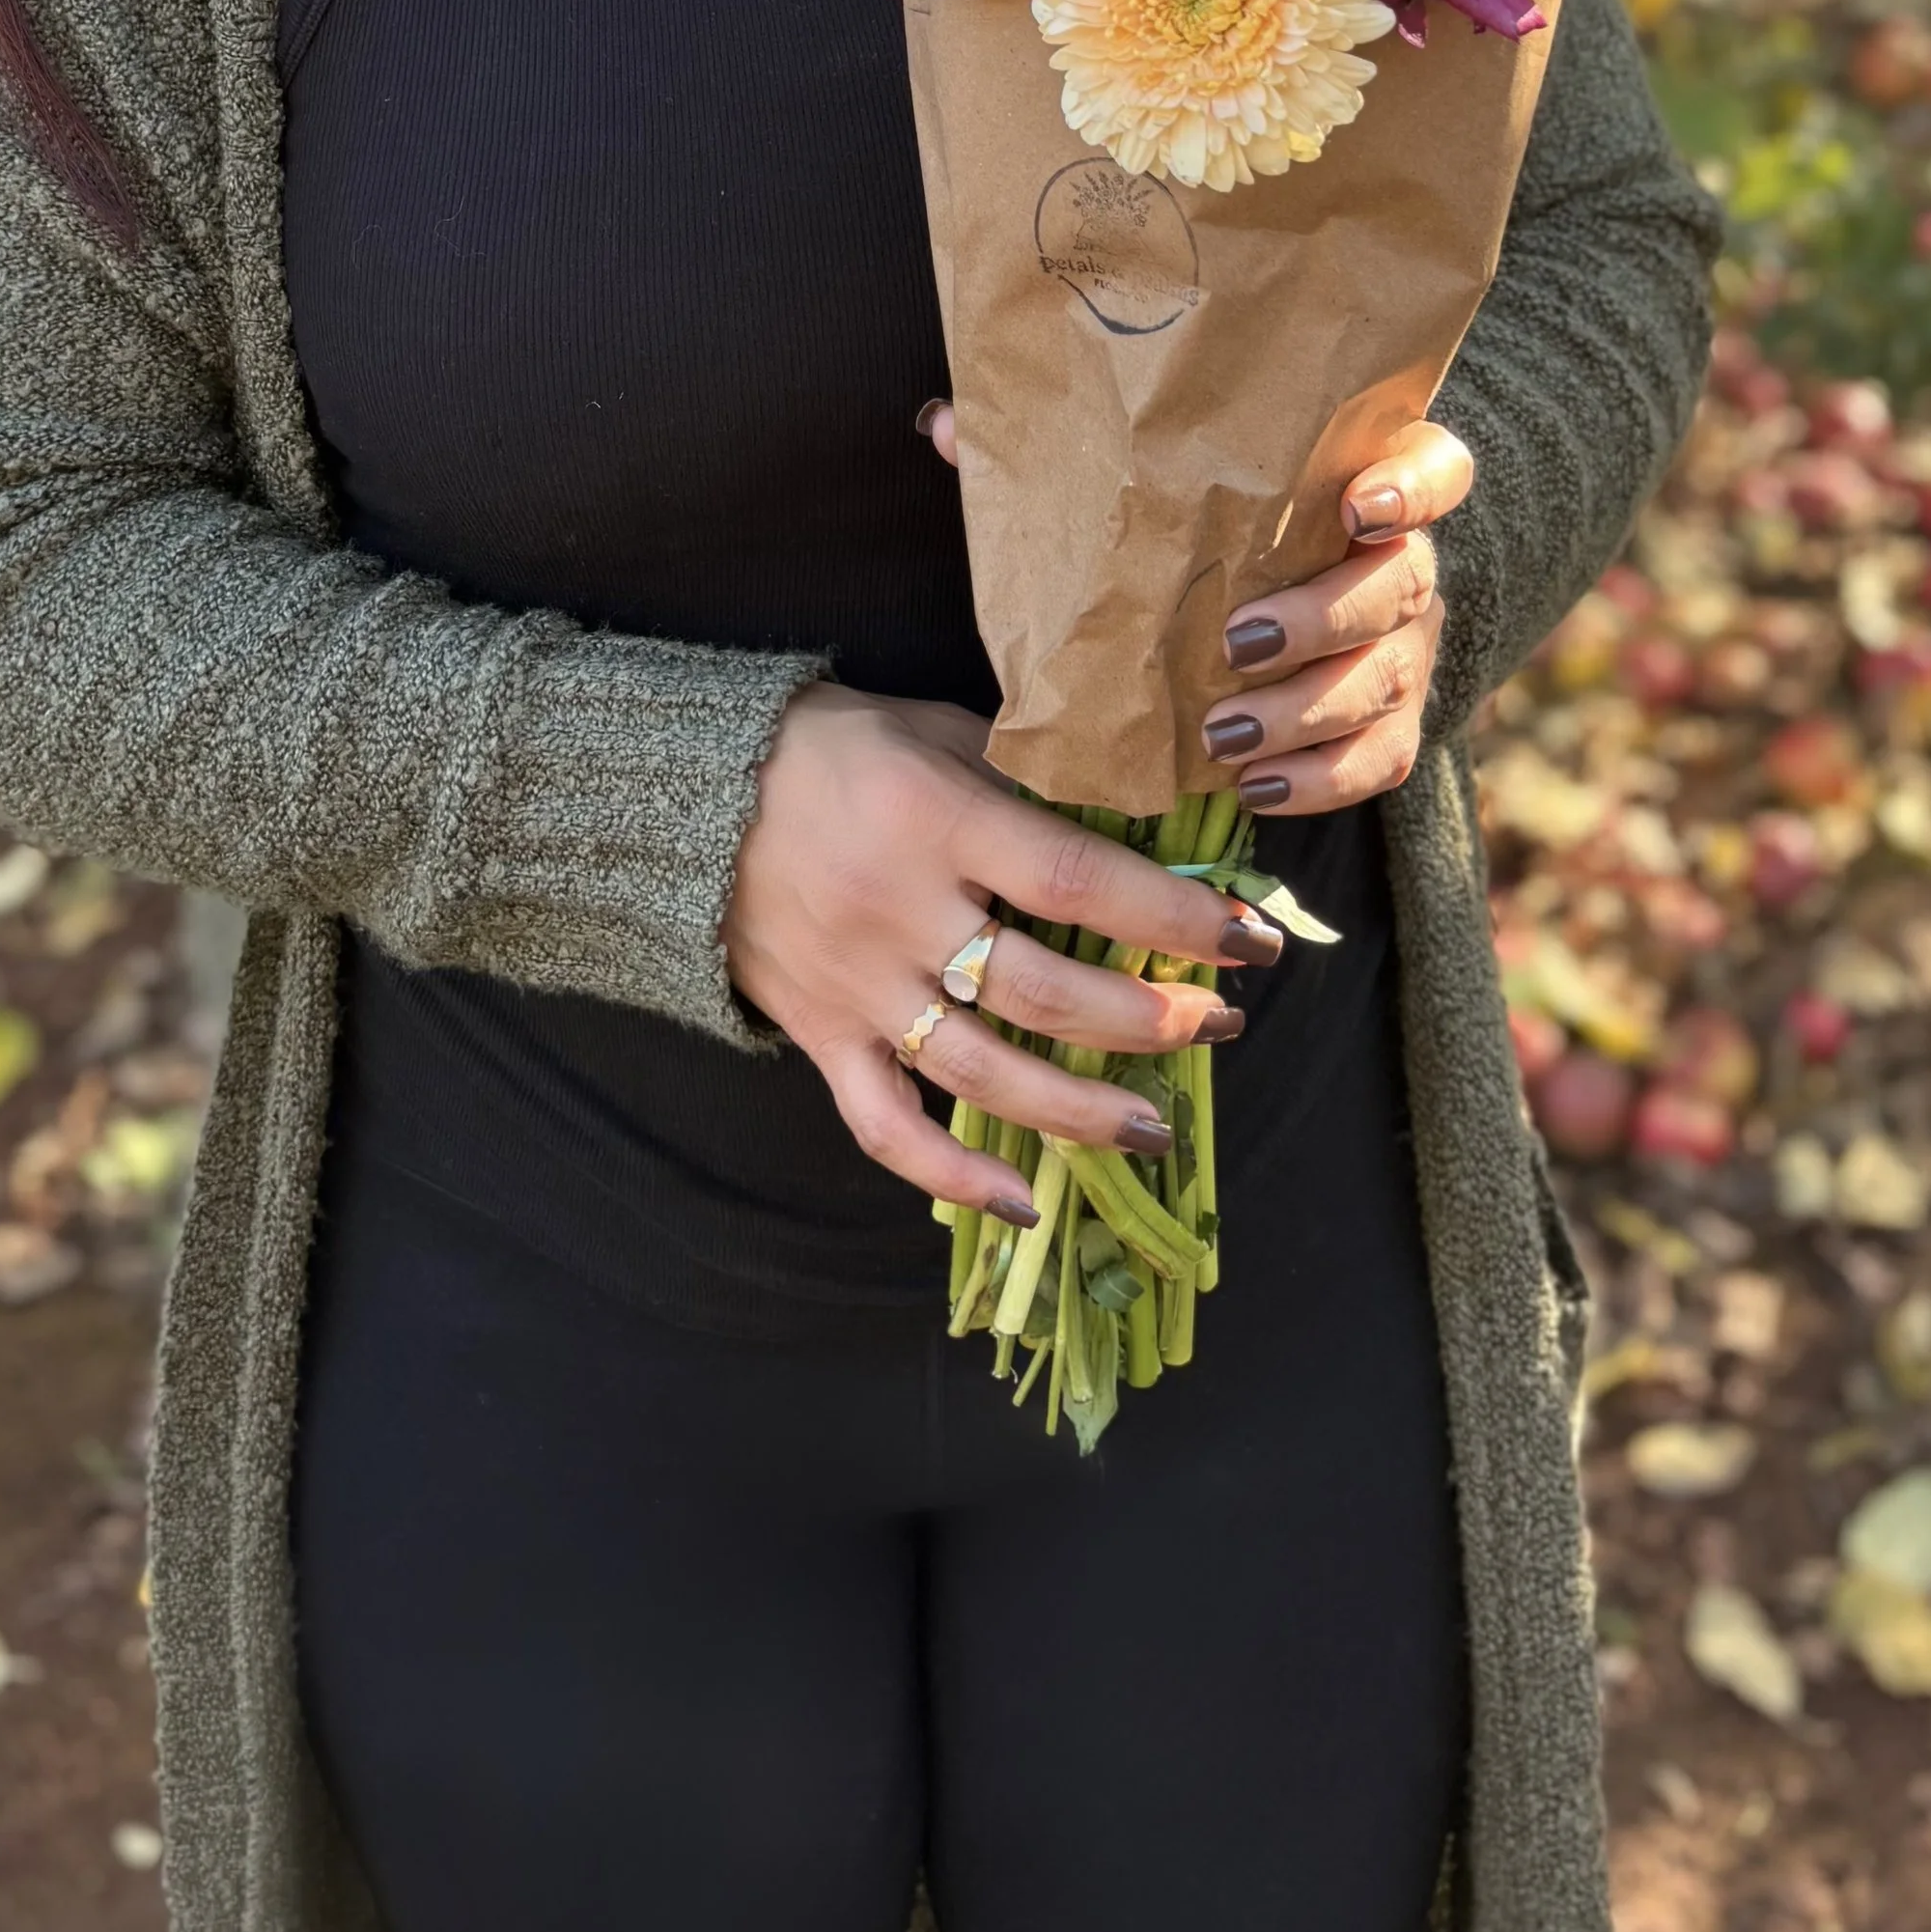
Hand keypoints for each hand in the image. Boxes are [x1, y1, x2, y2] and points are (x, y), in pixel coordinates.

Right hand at [725, 682, 1283, 1225]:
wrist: (683, 790)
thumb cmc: (828, 747)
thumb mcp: (931, 728)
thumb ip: (1023, 769)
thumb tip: (1138, 805)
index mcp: (936, 820)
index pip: (1076, 881)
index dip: (1171, 916)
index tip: (1248, 940)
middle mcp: (901, 912)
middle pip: (1045, 991)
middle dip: (1148, 1017)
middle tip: (1217, 1025)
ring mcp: (858, 987)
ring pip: (983, 1072)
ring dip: (1082, 1108)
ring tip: (1156, 1125)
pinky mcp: (820, 1037)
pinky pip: (886, 1126)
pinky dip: (953, 1175)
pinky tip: (1023, 1203)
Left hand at [1193, 417, 1472, 811]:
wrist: (1241, 615)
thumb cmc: (1216, 533)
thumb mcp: (1220, 493)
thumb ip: (1201, 474)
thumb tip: (1094, 447)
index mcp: (1379, 488)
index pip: (1436, 469)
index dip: (1411, 489)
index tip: (1357, 507)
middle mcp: (1405, 564)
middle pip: (1400, 584)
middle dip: (1320, 619)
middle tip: (1236, 642)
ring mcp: (1406, 648)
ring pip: (1383, 679)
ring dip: (1301, 711)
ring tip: (1222, 733)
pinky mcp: (1394, 723)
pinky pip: (1380, 759)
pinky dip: (1318, 780)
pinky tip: (1256, 785)